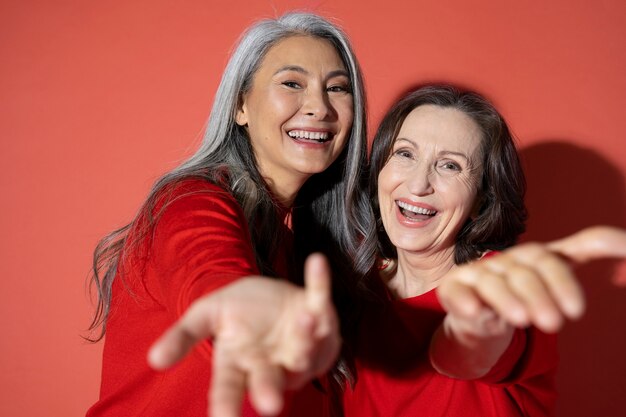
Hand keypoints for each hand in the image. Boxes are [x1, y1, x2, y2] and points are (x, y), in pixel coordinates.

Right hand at [147, 253, 339, 416]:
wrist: (262, 293)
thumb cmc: (234, 312)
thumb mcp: (204, 317)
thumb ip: (182, 337)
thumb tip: (154, 360)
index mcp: (240, 363)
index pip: (230, 388)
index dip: (226, 405)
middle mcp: (273, 361)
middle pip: (272, 380)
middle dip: (271, 390)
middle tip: (270, 404)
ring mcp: (301, 341)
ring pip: (305, 347)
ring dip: (305, 335)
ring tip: (304, 318)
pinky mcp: (320, 314)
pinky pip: (321, 298)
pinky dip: (320, 282)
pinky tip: (316, 261)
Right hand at [437, 225, 625, 334]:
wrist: (479, 315)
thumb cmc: (520, 294)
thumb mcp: (553, 276)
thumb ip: (588, 249)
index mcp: (533, 257)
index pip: (552, 260)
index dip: (565, 281)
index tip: (578, 311)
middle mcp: (506, 261)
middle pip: (525, 271)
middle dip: (540, 295)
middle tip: (554, 323)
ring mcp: (478, 273)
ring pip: (493, 281)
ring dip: (507, 298)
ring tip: (521, 319)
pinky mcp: (453, 288)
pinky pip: (458, 292)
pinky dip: (465, 300)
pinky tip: (476, 311)